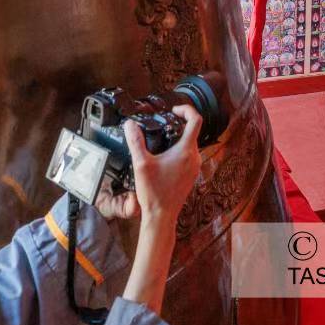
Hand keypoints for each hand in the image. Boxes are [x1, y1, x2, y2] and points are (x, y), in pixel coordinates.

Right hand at [126, 104, 202, 228]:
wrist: (161, 216)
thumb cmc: (154, 193)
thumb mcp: (141, 164)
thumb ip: (135, 141)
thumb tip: (129, 125)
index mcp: (186, 151)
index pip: (195, 120)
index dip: (186, 109)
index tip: (174, 110)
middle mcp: (195, 158)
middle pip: (192, 132)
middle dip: (180, 123)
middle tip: (165, 121)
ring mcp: (195, 167)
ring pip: (190, 144)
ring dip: (179, 138)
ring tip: (163, 138)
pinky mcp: (191, 175)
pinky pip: (189, 156)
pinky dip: (179, 150)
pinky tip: (165, 156)